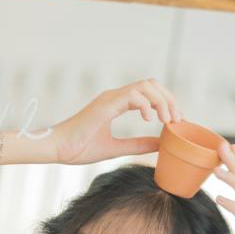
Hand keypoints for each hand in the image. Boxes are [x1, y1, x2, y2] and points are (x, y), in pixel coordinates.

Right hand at [48, 79, 183, 165]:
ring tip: (167, 120)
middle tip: (177, 120)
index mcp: (116, 103)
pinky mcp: (106, 104)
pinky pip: (133, 95)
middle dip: (169, 99)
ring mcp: (110, 98)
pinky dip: (146, 105)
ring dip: (162, 101)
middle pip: (152, 84)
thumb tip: (160, 144)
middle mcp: (115, 97)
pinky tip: (149, 120)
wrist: (57, 149)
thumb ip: (137, 144)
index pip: (149, 93)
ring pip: (146, 86)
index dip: (166, 103)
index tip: (175, 121)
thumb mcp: (115, 149)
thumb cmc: (78, 149)